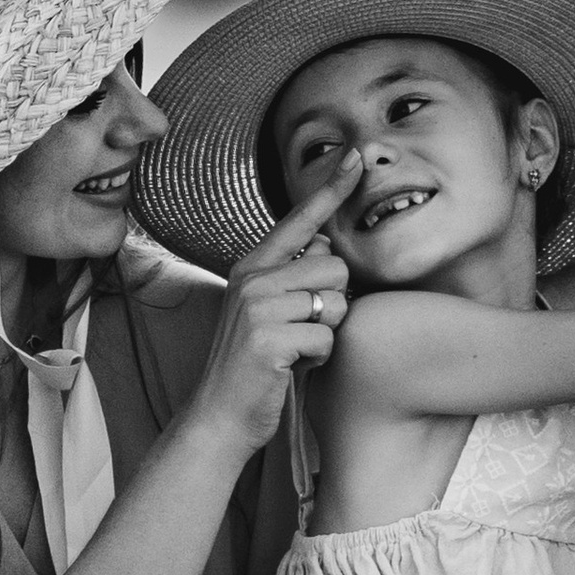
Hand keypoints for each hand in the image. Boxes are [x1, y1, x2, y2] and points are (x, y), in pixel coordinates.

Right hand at [192, 152, 361, 449]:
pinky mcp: (268, 339)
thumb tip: (326, 246)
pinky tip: (292, 368)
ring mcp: (258, 308)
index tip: (355, 158)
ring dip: (327, 333)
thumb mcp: (268, 313)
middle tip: (305, 330)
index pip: (300, 220)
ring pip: (335, 303)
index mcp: (253, 267)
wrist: (220, 417)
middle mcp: (253, 279)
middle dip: (334, 302)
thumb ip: (293, 278)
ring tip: (297, 349)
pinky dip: (318, 360)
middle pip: (335, 268)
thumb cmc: (255, 367)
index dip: (330, 189)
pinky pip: (325, 339)